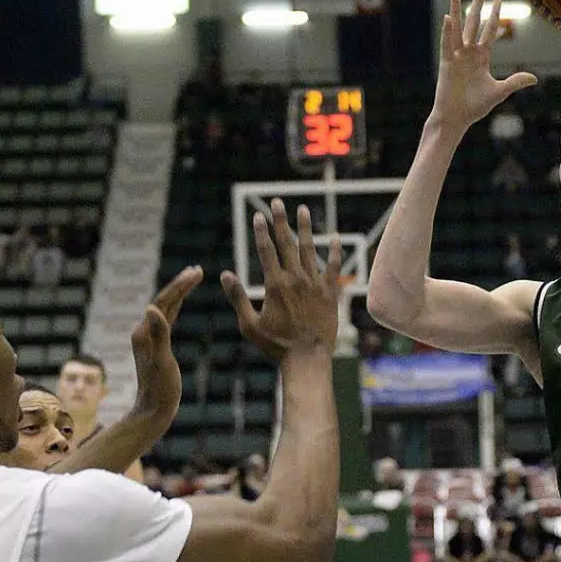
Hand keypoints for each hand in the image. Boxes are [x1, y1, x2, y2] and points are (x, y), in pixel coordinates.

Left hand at [129, 266, 203, 416]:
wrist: (152, 412)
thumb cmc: (160, 390)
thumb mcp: (162, 362)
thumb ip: (159, 335)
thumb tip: (152, 308)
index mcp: (144, 332)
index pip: (163, 301)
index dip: (180, 285)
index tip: (196, 272)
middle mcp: (144, 331)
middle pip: (163, 301)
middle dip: (180, 284)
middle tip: (197, 269)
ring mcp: (149, 337)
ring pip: (165, 308)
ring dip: (179, 292)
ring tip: (193, 278)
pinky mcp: (156, 344)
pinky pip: (167, 319)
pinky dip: (176, 306)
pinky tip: (182, 302)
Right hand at [221, 199, 341, 358]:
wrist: (308, 359)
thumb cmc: (276, 345)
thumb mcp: (249, 324)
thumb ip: (237, 297)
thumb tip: (225, 274)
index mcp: (275, 285)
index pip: (266, 250)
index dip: (261, 231)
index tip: (258, 215)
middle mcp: (296, 279)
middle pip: (286, 243)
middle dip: (280, 221)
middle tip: (277, 202)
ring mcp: (315, 284)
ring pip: (309, 249)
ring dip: (305, 228)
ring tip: (303, 209)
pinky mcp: (330, 293)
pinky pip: (334, 268)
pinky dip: (335, 252)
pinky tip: (335, 238)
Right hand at [430, 0, 536, 132]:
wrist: (456, 119)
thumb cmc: (474, 107)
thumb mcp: (498, 92)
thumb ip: (514, 82)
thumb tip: (534, 78)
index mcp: (481, 57)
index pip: (489, 30)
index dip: (495, 15)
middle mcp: (468, 52)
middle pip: (473, 21)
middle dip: (477, 1)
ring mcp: (456, 56)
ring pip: (458, 28)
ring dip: (457, 10)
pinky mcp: (447, 64)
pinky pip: (448, 44)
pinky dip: (448, 31)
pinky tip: (448, 17)